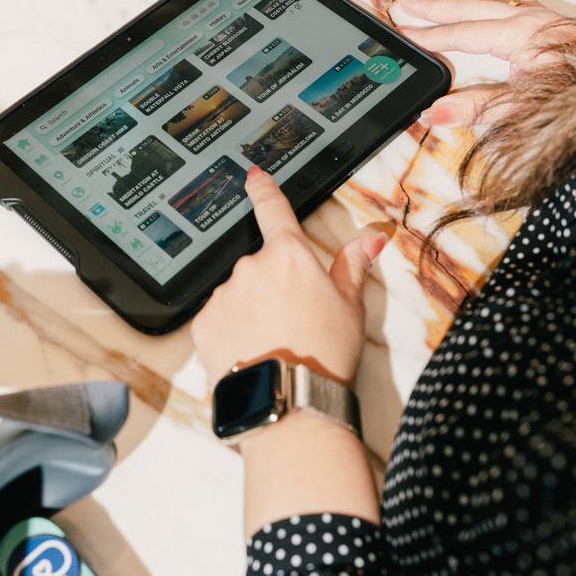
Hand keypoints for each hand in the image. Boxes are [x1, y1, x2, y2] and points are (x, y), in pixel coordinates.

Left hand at [191, 166, 387, 387]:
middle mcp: (250, 267)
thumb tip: (372, 239)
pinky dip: (232, 332)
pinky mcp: (203, 324)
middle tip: (294, 320)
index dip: (262, 189)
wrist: (287, 400)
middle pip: (261, 266)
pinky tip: (251, 352)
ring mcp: (223, 295)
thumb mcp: (350, 307)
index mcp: (289, 255)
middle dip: (273, 286)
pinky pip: (219, 320)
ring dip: (251, 310)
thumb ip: (353, 266)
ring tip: (274, 343)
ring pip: (238, 294)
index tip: (252, 176)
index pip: (273, 209)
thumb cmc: (324, 354)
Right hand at [398, 0, 575, 126]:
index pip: (461, 34)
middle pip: (471, 8)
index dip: (429, 35)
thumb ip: (477, 108)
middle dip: (435, 4)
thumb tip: (435, 111)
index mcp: (519, 36)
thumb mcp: (525, 108)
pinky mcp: (557, 22)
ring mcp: (545, 17)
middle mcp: (531, 19)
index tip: (404, 33)